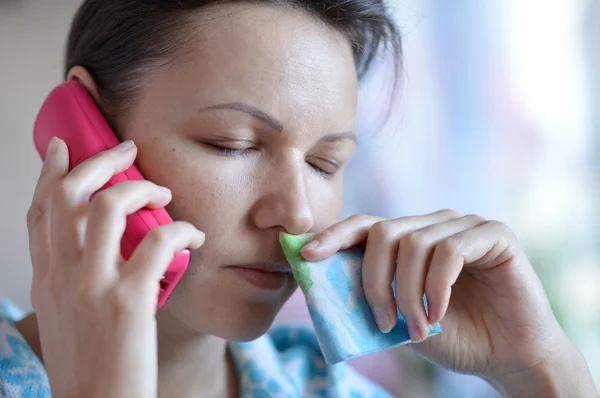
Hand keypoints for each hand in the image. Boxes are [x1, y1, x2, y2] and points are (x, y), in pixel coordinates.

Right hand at [26, 138, 204, 397]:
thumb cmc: (90, 364)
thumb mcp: (65, 315)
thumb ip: (73, 278)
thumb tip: (95, 249)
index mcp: (46, 278)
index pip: (39, 210)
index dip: (51, 172)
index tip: (66, 147)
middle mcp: (61, 275)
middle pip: (68, 194)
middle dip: (99, 159)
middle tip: (128, 148)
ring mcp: (92, 286)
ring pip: (108, 205)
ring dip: (142, 188)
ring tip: (165, 195)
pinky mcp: (128, 301)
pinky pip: (159, 241)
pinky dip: (182, 230)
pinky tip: (195, 236)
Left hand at [301, 211, 597, 395]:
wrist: (507, 356)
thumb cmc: (452, 336)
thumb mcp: (400, 319)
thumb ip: (371, 299)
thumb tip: (323, 287)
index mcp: (408, 239)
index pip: (364, 224)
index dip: (333, 236)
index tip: (306, 255)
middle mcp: (432, 224)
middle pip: (383, 232)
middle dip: (374, 281)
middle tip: (382, 322)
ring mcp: (463, 224)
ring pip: (414, 243)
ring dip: (407, 293)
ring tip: (417, 328)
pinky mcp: (493, 234)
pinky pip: (450, 250)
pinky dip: (436, 287)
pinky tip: (438, 315)